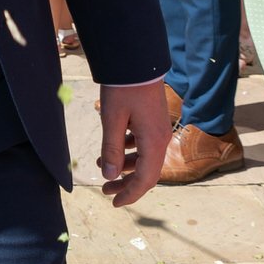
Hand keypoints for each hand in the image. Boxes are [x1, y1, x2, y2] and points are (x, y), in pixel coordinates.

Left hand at [97, 82, 169, 206]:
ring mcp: (159, 130)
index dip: (130, 194)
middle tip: (105, 190)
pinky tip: (114, 146)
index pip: (145, 180)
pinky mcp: (154, 121)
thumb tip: (110, 177)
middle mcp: (161, 139)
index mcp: (153, 143)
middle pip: (147, 172)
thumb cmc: (123, 88)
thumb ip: (111, 149)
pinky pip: (144, 144)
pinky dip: (129, 151)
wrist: (137, 60)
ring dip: (125, 166)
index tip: (114, 203)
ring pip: (145, 158)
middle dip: (126, 184)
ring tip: (102, 165)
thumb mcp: (112, 119)